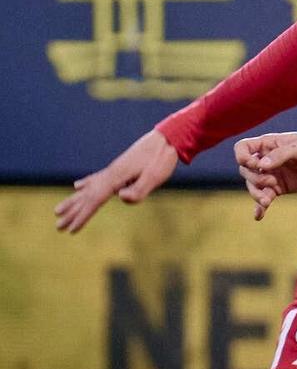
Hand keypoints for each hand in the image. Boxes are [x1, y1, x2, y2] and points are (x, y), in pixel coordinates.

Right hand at [53, 130, 177, 232]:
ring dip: (73, 201)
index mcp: (117, 177)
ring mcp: (113, 170)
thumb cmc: (162, 158)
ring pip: (88, 188)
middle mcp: (110, 173)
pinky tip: (77, 186)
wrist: (167, 138)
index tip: (71, 230)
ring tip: (57, 210)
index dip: (83, 216)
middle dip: (73, 213)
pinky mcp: (118, 168)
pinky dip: (85, 185)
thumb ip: (138, 189)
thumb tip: (119, 198)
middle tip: (58, 227)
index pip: (95, 201)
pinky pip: (95, 179)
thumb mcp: (155, 177)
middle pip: (87, 196)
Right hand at [233, 132, 296, 219]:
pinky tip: (258, 216)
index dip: (242, 156)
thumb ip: (281, 155)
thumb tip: (260, 165)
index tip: (255, 165)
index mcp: (270, 144)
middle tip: (271, 182)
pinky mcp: (279, 189)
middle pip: (245, 170)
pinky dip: (260, 207)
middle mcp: (267, 159)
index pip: (243, 147)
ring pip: (253, 185)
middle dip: (254, 178)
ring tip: (267, 201)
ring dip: (256, 194)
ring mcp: (272, 174)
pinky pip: (264, 198)